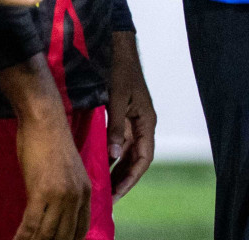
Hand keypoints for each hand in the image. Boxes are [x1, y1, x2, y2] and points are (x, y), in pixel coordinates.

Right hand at [15, 102, 90, 239]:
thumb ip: (68, 194)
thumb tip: (56, 215)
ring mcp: (62, 195)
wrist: (46, 123)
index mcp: (87, 192)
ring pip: (47, 234)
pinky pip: (31, 224)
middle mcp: (78, 196)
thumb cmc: (52, 146)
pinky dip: (22, 237)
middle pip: (65, 235)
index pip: (81, 229)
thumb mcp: (69, 173)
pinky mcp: (42, 191)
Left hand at [106, 32, 154, 199]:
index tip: (117, 193)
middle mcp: (143, 124)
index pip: (144, 158)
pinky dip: (113, 157)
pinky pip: (121, 143)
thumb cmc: (121, 73)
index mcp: (147, 121)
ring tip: (103, 187)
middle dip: (124, 179)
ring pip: (129, 153)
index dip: (131, 178)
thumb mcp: (117, 100)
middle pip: (138, 159)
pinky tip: (101, 165)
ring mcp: (134, 121)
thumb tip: (115, 155)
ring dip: (118, 170)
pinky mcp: (124, 117)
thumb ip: (116, 128)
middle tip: (107, 197)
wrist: (119, 51)